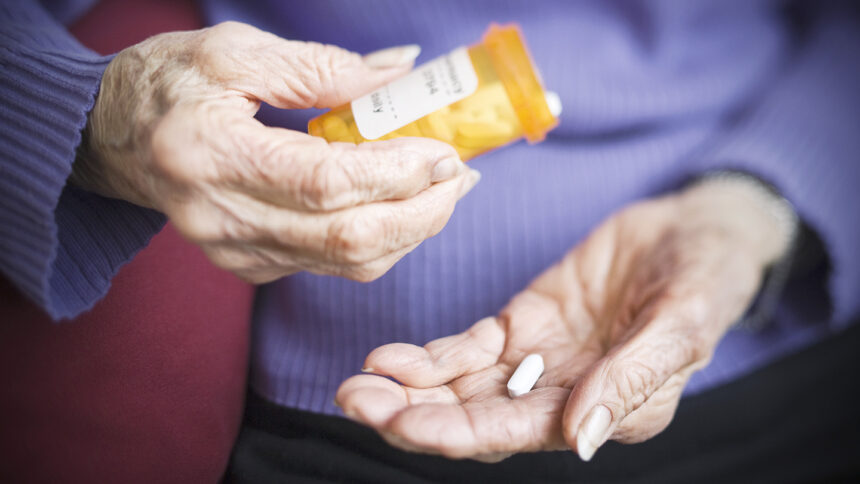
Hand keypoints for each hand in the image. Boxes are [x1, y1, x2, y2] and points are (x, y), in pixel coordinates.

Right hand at [73, 22, 478, 282]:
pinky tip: (399, 206)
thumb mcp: (236, 52)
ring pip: (348, 264)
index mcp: (211, 156)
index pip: (327, 183)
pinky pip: (331, 267)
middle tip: (461, 177)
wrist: (111, 138)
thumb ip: (323, 67)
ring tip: (445, 190)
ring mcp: (235, 252)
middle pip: (348, 239)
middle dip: (422, 212)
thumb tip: (402, 74)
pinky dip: (379, 240)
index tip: (445, 151)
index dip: (397, 172)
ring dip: (411, 230)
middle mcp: (221, 219)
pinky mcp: (249, 266)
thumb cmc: (168, 84)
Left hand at [336, 179, 792, 460]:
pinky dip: (430, 355)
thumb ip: (631, 381)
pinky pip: (468, 348)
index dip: (457, 432)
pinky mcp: (524, 324)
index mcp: (607, 412)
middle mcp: (565, 397)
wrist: (697, 230)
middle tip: (356, 400)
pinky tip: (390, 356)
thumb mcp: (682, 324)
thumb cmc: (707, 279)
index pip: (518, 434)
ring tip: (356, 381)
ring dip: (409, 388)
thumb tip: (580, 440)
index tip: (402, 423)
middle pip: (476, 418)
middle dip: (414, 415)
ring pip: (462, 387)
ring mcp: (539, 361)